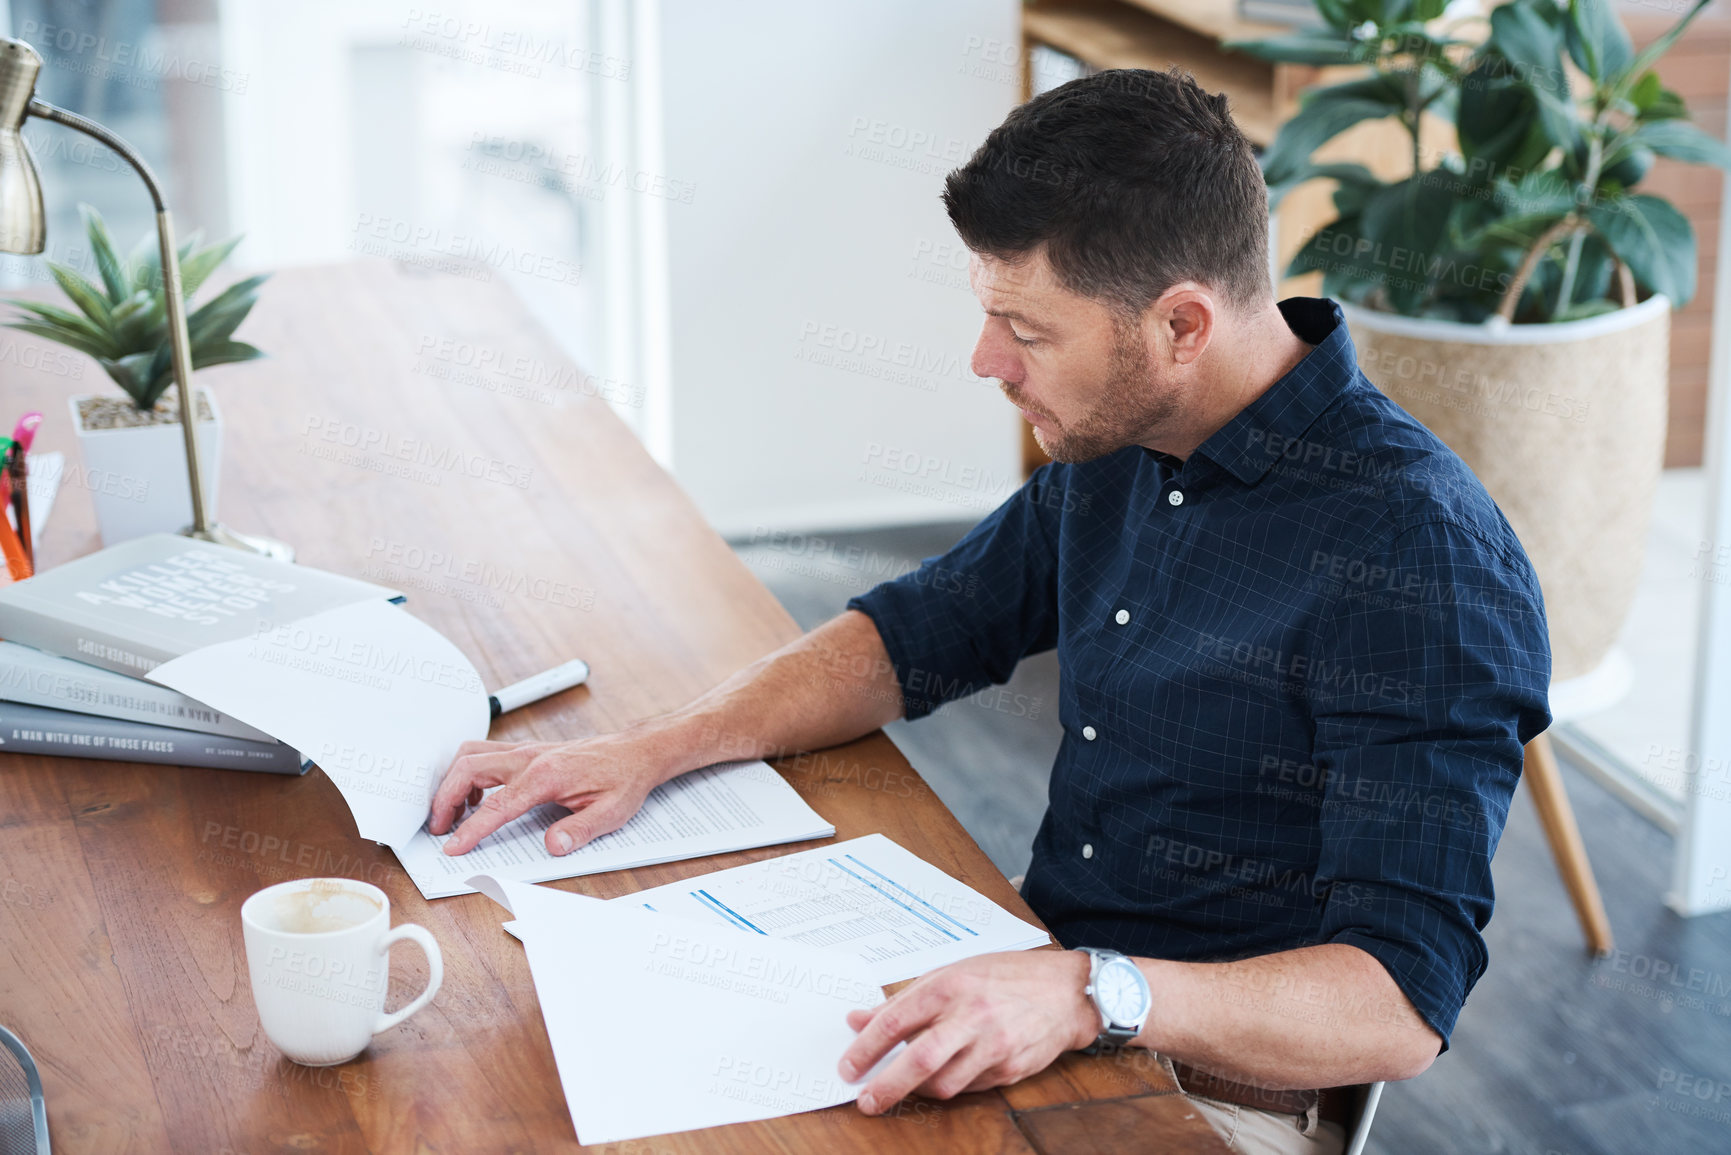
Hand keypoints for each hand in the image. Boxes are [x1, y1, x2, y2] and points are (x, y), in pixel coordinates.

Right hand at [427, 733, 666, 855]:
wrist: (635, 752)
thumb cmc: (623, 779)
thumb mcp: (611, 813)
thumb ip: (579, 831)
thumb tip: (553, 846)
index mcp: (547, 775)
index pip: (496, 805)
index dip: (470, 830)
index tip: (453, 846)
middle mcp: (530, 757)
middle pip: (468, 768)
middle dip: (445, 798)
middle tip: (439, 828)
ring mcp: (527, 750)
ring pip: (471, 754)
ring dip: (453, 780)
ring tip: (451, 812)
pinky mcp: (528, 751)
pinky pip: (486, 753)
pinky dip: (469, 771)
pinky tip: (477, 796)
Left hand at [837, 949, 1098, 1114]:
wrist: (1066, 991)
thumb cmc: (1005, 976)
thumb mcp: (951, 973)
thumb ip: (904, 1000)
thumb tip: (858, 1020)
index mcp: (950, 986)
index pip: (896, 1021)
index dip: (866, 1049)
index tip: (848, 1067)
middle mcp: (972, 1016)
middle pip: (920, 1061)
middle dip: (886, 1086)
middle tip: (865, 1100)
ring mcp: (993, 1046)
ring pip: (944, 1084)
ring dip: (918, 1090)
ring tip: (906, 1085)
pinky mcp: (1010, 1069)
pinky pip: (969, 1088)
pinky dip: (950, 1085)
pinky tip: (945, 1075)